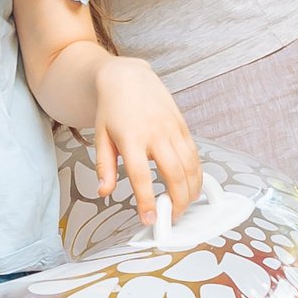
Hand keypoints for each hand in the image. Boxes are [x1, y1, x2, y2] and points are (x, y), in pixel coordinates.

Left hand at [87, 57, 203, 228]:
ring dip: (191, 191)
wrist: (127, 77)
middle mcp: (155, 133)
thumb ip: (104, 166)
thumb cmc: (112, 110)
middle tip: (173, 218)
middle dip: (177, 201)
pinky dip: (197, 174)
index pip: (141, 176)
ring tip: (184, 207)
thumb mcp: (101, 137)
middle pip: (174, 173)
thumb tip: (104, 192)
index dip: (147, 201)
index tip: (150, 219)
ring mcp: (172, 128)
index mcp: (131, 138)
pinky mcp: (183, 125)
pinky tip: (192, 187)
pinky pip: (195, 154)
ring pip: (190, 165)